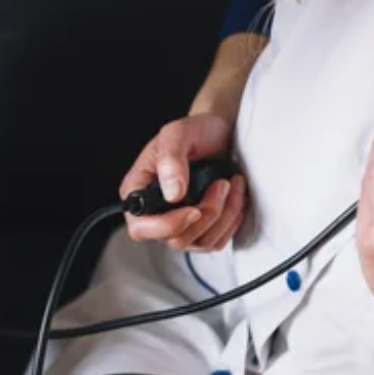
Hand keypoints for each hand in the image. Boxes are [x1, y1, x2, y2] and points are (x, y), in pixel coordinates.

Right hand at [120, 113, 246, 251]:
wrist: (221, 134)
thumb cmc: (196, 132)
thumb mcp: (178, 134)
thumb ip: (170, 159)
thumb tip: (172, 194)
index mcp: (139, 192)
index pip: (140, 228)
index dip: (166, 226)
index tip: (193, 209)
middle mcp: (157, 214)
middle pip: (176, 240)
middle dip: (206, 214)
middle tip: (220, 184)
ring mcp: (181, 225)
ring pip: (201, 242)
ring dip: (225, 214)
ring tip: (229, 184)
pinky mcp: (204, 230)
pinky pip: (218, 241)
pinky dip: (233, 219)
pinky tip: (234, 196)